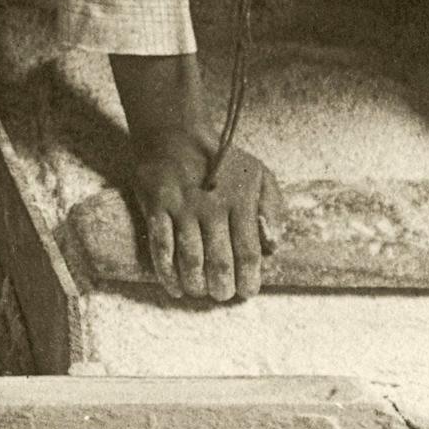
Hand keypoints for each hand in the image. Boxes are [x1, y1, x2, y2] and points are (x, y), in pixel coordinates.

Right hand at [128, 131, 283, 303]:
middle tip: (222, 296)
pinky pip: (161, 246)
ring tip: (200, 292)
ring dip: (196, 283)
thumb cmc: (221, 159)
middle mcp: (212, 208)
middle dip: (223, 287)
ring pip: (190, 258)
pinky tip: (174, 287)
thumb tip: (273, 246)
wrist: (174, 133)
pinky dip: (167, 272)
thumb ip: (273, 209)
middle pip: (220, 261)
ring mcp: (182, 208)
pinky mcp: (156, 206)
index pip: (248, 252)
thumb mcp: (260, 174)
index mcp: (241, 202)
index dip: (249, 278)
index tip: (246, 292)